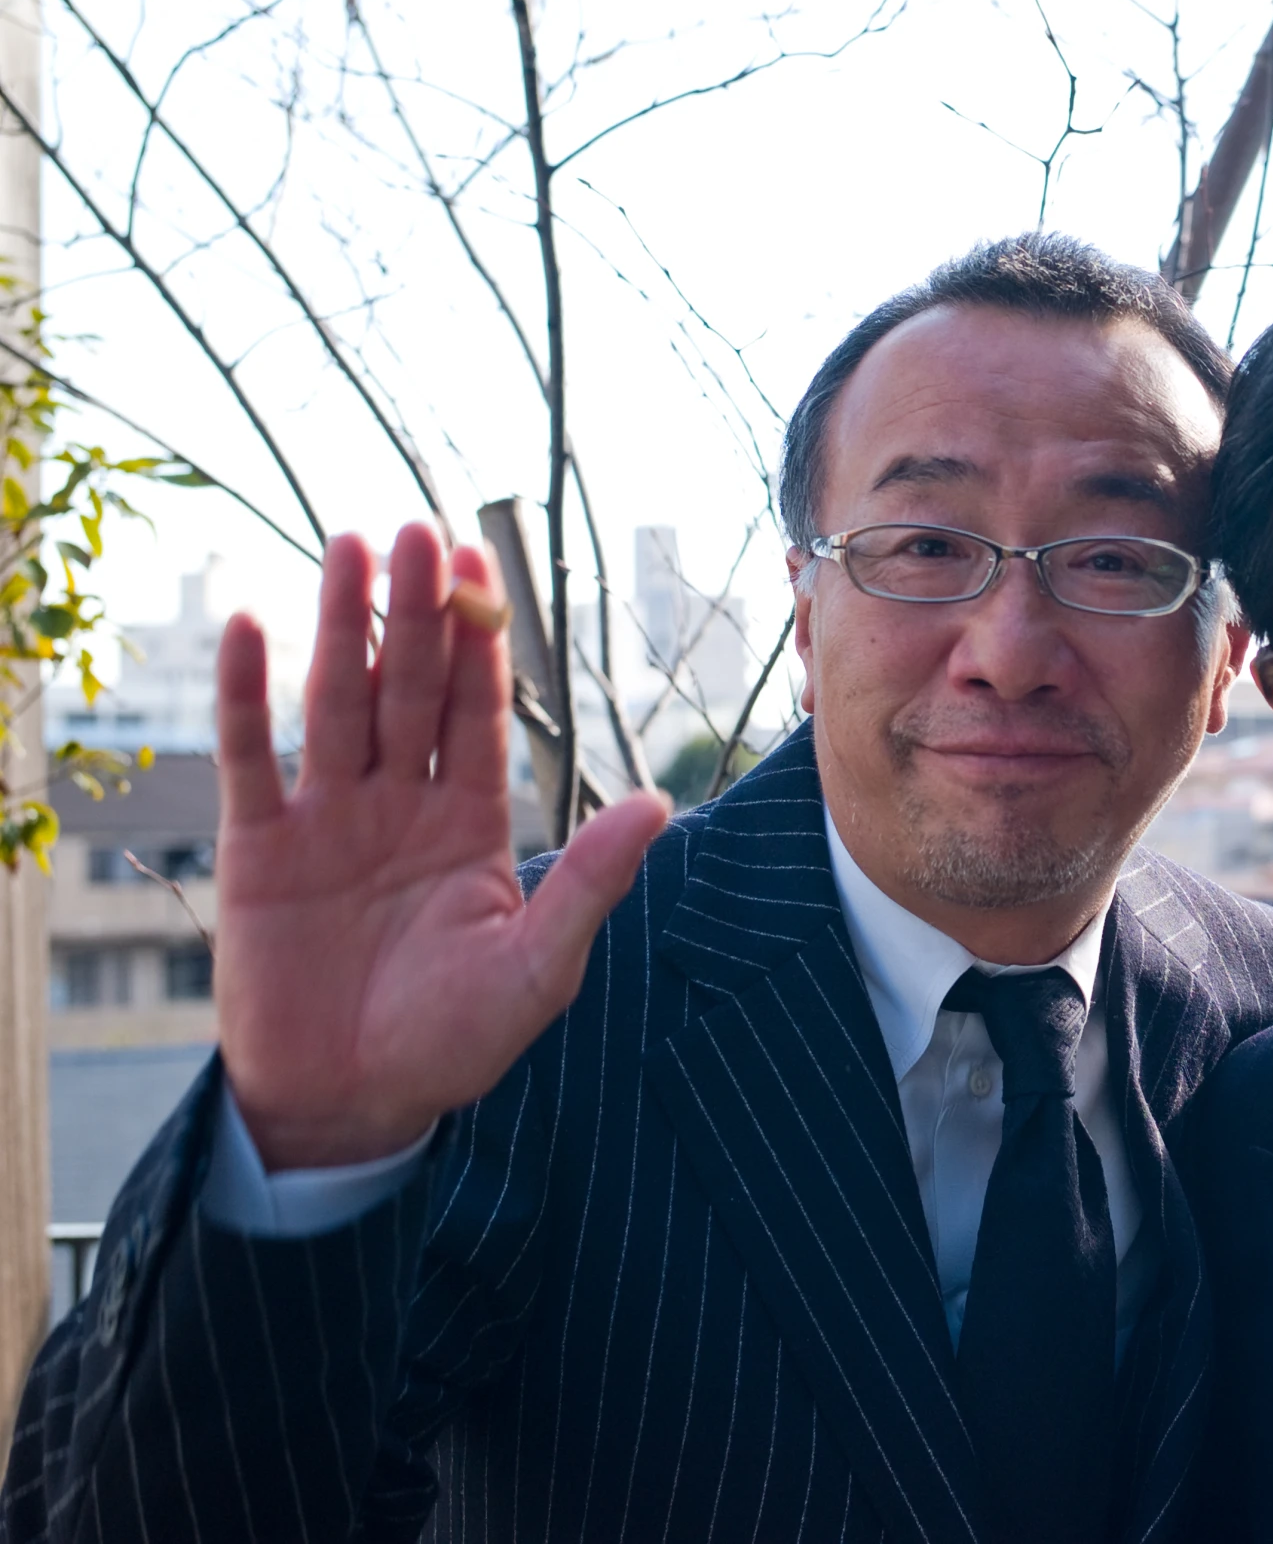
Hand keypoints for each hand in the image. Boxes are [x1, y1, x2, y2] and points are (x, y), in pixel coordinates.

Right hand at [214, 523, 669, 1169]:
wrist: (352, 1104)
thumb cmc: (454, 1041)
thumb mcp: (538, 966)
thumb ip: (588, 881)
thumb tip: (659, 804)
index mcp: (470, 822)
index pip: (479, 714)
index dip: (480, 644)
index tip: (483, 571)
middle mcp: (400, 804)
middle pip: (410, 688)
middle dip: (416, 613)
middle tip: (418, 532)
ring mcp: (328, 819)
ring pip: (337, 702)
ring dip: (340, 626)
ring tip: (349, 546)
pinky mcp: (259, 847)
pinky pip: (253, 758)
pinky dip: (248, 695)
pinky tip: (250, 626)